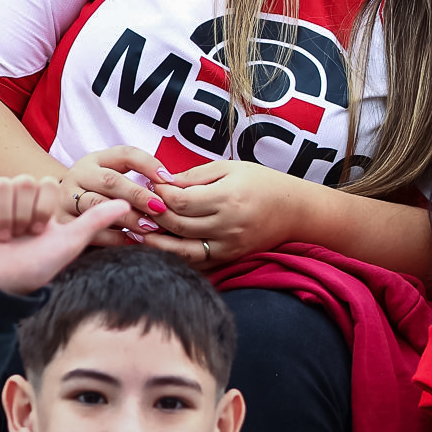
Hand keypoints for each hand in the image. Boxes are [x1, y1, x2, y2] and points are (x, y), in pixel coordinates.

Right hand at [0, 175, 131, 294]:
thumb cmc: (33, 267)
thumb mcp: (68, 243)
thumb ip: (96, 219)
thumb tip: (128, 204)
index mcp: (38, 200)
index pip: (46, 183)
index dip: (43, 210)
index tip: (38, 232)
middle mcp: (15, 194)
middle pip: (24, 182)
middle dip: (25, 216)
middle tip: (19, 237)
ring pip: (3, 186)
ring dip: (5, 219)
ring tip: (3, 238)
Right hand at [61, 145, 169, 243]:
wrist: (56, 205)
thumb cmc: (97, 190)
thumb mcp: (112, 173)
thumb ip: (139, 170)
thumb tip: (169, 182)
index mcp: (93, 160)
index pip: (125, 155)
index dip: (148, 165)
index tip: (168, 179)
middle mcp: (77, 176)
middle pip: (110, 181)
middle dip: (138, 195)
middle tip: (160, 208)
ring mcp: (66, 200)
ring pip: (98, 207)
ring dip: (127, 218)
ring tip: (149, 226)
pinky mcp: (63, 224)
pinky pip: (91, 232)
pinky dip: (116, 238)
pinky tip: (135, 239)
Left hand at [141, 160, 307, 267]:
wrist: (294, 211)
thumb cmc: (261, 183)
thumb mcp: (230, 168)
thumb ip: (196, 175)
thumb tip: (163, 181)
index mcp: (227, 197)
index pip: (181, 201)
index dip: (160, 194)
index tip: (150, 186)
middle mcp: (227, 225)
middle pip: (178, 225)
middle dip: (154, 216)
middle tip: (137, 207)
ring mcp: (228, 246)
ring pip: (183, 250)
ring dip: (157, 242)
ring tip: (138, 232)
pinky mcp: (229, 259)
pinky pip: (196, 263)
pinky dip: (175, 257)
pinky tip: (160, 248)